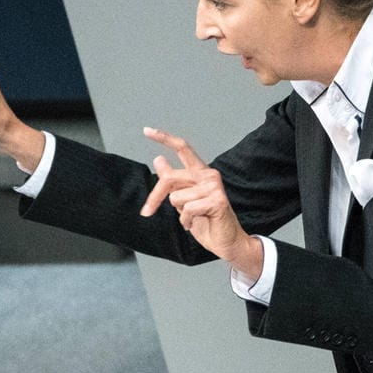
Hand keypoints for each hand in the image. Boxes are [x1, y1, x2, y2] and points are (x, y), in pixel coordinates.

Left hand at [140, 127, 261, 279]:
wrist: (226, 241)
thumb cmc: (206, 221)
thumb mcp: (183, 200)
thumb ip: (173, 181)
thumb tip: (159, 159)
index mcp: (200, 172)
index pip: (182, 148)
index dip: (164, 138)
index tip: (146, 130)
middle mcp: (208, 175)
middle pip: (170, 178)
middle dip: (155, 197)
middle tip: (147, 211)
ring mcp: (214, 186)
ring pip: (177, 198)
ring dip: (180, 213)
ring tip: (192, 218)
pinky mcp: (217, 200)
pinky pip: (187, 210)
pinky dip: (186, 222)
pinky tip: (196, 224)